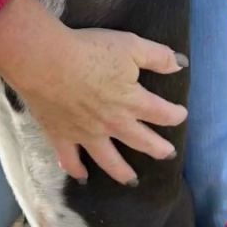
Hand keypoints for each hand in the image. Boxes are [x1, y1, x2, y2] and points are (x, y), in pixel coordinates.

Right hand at [0, 0, 187, 183]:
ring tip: (132, 180)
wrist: (45, 61)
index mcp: (132, 101)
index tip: (181, 114)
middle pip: (141, 141)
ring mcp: (87, 134)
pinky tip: (81, 177)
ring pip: (110, 161)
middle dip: (158, 148)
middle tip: (168, 154)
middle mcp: (113, 123)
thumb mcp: (130, 45)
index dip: (175, 115)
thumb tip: (181, 64)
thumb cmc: (89, 49)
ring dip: (123, 172)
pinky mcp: (61, 136)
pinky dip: (76, 170)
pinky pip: (70, 159)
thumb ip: (158, 56)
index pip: (161, 113)